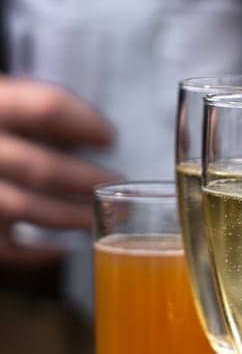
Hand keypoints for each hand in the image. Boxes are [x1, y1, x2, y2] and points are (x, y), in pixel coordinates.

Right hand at [0, 79, 115, 265]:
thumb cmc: (2, 127)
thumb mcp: (11, 102)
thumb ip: (45, 116)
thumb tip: (101, 141)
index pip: (47, 109)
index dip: (86, 124)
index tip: (109, 139)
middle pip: (41, 168)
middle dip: (88, 181)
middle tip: (119, 185)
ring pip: (24, 207)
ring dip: (72, 216)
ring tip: (103, 217)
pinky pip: (7, 245)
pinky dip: (37, 251)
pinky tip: (63, 248)